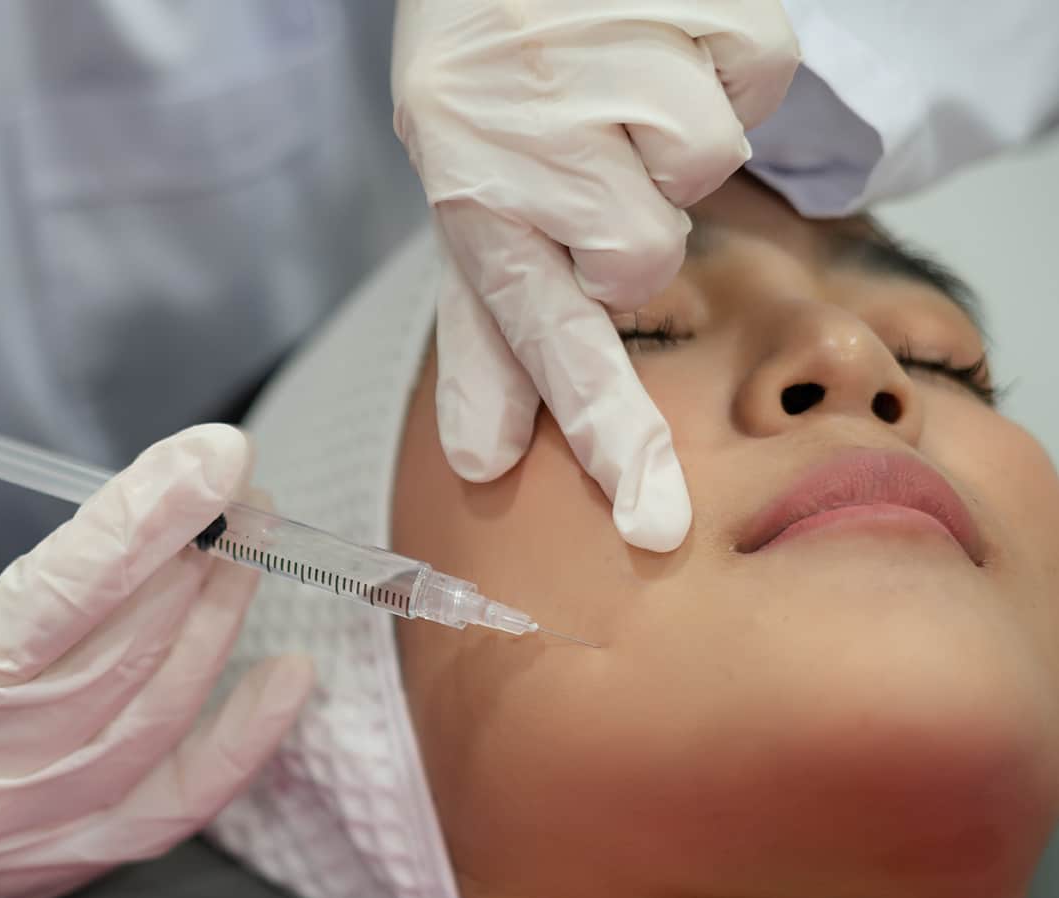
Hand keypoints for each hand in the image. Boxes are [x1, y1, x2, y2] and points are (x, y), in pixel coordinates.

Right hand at [0, 326, 311, 897]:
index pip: (52, 603)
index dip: (142, 522)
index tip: (217, 452)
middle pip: (124, 654)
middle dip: (194, 552)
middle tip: (238, 477)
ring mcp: (33, 835)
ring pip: (159, 716)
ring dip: (217, 619)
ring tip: (251, 538)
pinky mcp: (65, 863)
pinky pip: (178, 807)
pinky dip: (243, 744)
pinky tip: (290, 677)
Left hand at [393, 0, 798, 550]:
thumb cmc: (490, 100)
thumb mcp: (467, 214)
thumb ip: (489, 340)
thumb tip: (476, 461)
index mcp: (475, 204)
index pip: (548, 342)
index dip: (608, 437)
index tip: (655, 524)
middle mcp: (528, 144)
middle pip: (645, 260)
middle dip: (630, 219)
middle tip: (590, 155)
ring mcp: (607, 69)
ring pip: (701, 168)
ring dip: (675, 133)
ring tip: (620, 85)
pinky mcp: (686, 7)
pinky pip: (753, 77)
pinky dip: (724, 63)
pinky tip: (662, 39)